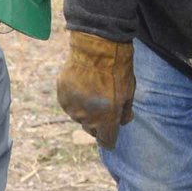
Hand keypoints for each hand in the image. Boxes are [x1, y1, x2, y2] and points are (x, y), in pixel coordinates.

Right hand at [57, 31, 134, 148]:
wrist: (95, 48)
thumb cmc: (117, 70)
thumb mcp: (129, 92)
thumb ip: (125, 112)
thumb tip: (123, 122)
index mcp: (106, 119)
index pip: (106, 142)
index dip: (110, 139)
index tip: (111, 133)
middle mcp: (86, 118)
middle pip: (92, 130)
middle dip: (98, 122)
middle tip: (104, 105)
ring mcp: (72, 107)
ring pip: (79, 116)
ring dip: (86, 109)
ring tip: (92, 90)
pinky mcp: (62, 96)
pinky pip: (70, 104)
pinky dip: (76, 99)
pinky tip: (82, 85)